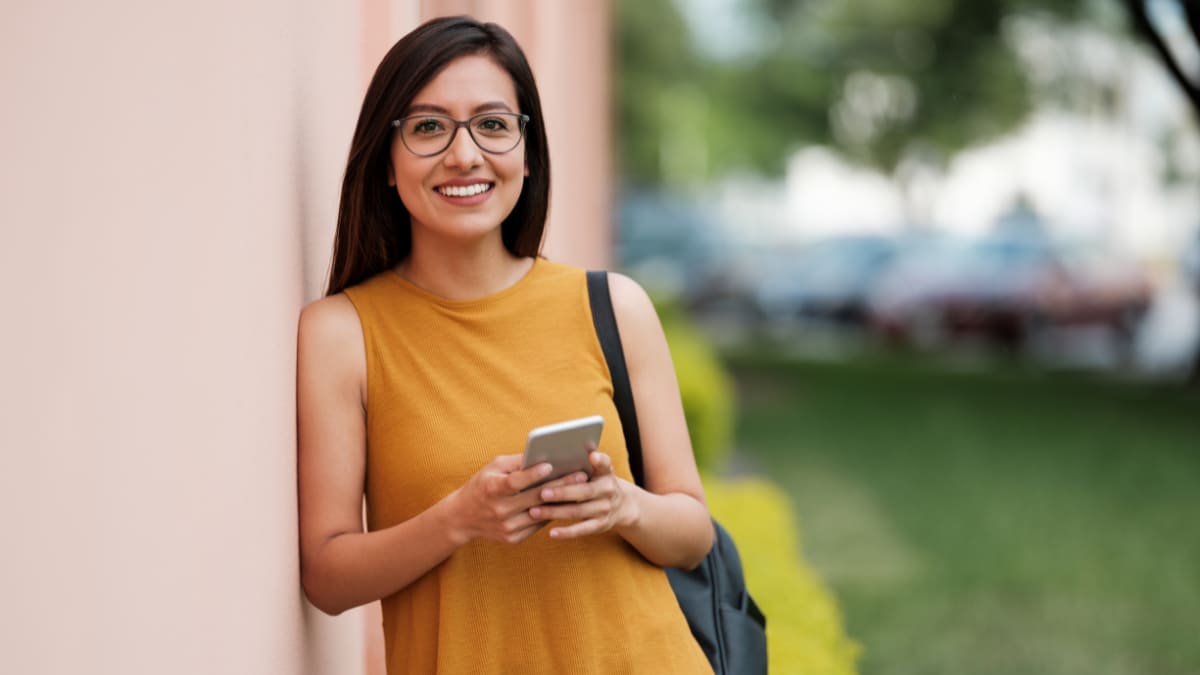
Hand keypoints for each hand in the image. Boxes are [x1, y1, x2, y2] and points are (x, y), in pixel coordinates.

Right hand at [444, 454, 588, 545]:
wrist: (463, 518)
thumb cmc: (481, 485)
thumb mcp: (493, 468)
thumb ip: (516, 462)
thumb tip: (543, 455)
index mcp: (491, 489)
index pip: (515, 482)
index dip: (533, 474)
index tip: (550, 465)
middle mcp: (498, 510)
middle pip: (534, 498)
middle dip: (560, 485)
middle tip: (581, 475)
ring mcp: (506, 527)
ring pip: (540, 514)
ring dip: (562, 502)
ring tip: (581, 490)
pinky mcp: (512, 538)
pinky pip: (537, 525)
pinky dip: (552, 514)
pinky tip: (567, 504)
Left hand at [527, 451, 640, 539]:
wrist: (622, 506)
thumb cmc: (598, 482)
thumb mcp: (597, 470)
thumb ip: (582, 462)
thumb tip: (556, 451)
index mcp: (606, 472)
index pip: (605, 463)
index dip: (599, 460)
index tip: (591, 456)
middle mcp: (608, 490)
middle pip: (584, 492)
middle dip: (562, 493)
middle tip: (542, 493)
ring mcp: (605, 509)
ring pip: (578, 511)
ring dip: (556, 512)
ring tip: (534, 512)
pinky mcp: (601, 525)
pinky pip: (582, 530)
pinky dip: (566, 532)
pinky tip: (551, 532)